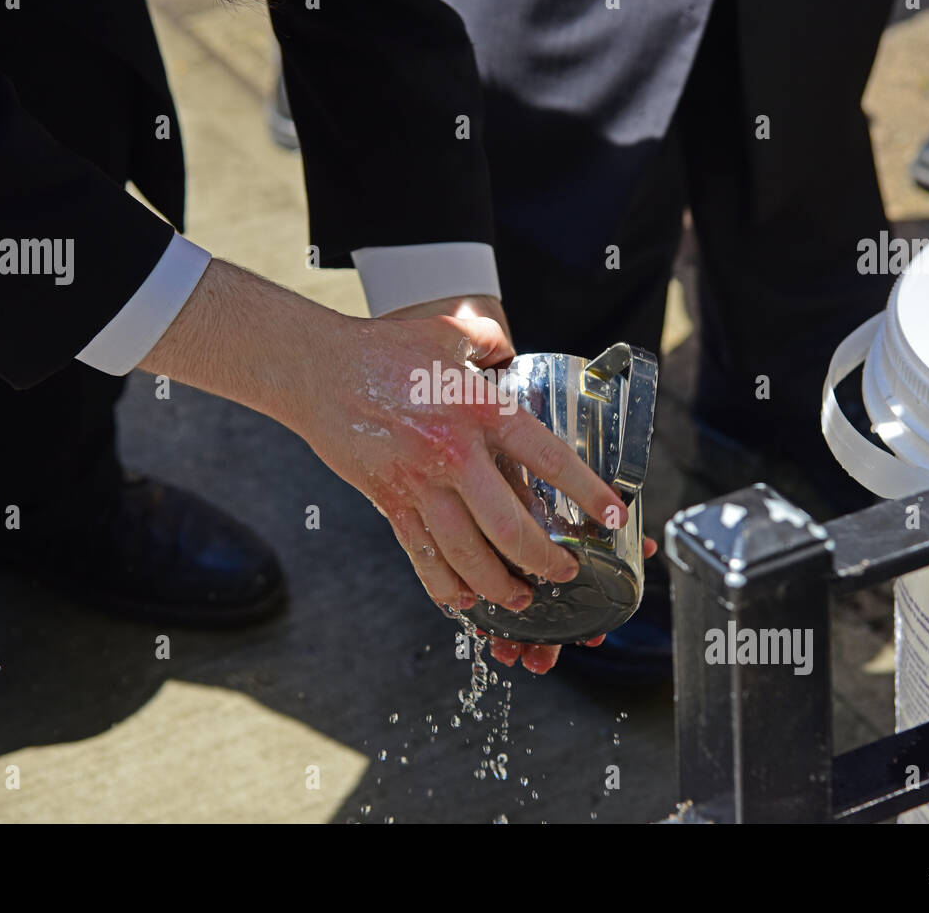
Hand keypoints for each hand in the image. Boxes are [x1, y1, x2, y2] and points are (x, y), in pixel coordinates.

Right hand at [139, 261, 627, 674]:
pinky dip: (444, 586)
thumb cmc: (383, 349)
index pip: (547, 458)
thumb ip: (491, 341)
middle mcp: (452, 453)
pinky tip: (464, 600)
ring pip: (465, 554)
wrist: (317, 369)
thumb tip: (509, 352)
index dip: (586, 492)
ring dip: (497, 584)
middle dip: (542, 560)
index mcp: (478, 409)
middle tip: (563, 573)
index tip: (611, 516)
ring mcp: (417, 483)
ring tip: (520, 598)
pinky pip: (421, 555)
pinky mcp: (389, 501)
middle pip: (508, 525)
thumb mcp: (451, 329)